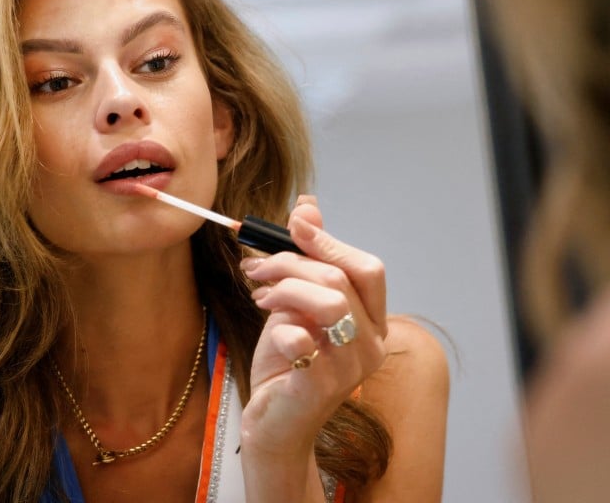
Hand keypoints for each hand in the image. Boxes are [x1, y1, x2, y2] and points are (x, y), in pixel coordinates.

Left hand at [239, 195, 387, 458]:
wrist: (274, 424)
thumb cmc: (289, 361)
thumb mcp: (296, 302)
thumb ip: (307, 258)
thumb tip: (308, 206)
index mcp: (372, 322)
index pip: (368, 269)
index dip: (330, 242)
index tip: (294, 223)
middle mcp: (371, 346)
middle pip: (342, 280)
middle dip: (293, 262)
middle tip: (257, 267)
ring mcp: (349, 370)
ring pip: (329, 303)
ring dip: (286, 289)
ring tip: (260, 296)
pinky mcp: (320, 388)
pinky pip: (302, 340)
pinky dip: (281, 328)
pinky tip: (271, 333)